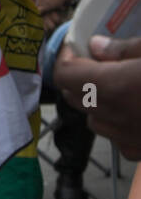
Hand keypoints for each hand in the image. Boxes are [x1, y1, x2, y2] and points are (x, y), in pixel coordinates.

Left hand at [54, 35, 140, 159]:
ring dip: (95, 103)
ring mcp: (125, 138)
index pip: (64, 75)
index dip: (65, 58)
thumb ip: (125, 49)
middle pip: (74, 96)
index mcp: (115, 87)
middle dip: (78, 78)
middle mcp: (113, 116)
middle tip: (96, 62)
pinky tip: (135, 111)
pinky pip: (114, 137)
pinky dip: (117, 123)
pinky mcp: (137, 152)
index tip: (74, 46)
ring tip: (118, 87)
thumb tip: (95, 45)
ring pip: (92, 119)